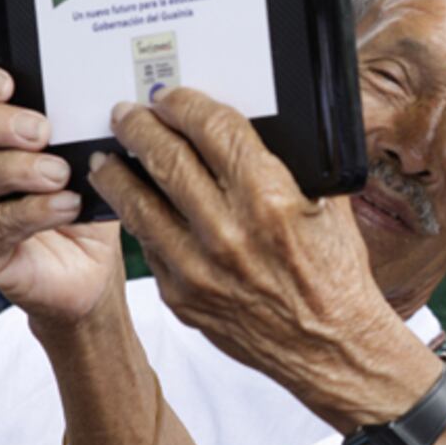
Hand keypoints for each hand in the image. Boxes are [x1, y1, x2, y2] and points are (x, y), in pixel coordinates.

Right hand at [0, 62, 122, 325]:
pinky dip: (34, 211)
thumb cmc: (84, 208)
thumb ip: (81, 132)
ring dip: (20, 169)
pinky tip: (66, 205)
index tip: (5, 82)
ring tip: (60, 173)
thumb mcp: (88, 162)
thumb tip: (103, 103)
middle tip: (40, 130)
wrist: (92, 271)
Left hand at [88, 88, 436, 427]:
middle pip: (166, 156)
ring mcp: (198, 268)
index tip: (172, 97)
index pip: (213, 128)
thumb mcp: (328, 207)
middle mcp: (228, 230)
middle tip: (128, 113)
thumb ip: (291, 166)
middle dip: (141, 126)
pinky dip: (138, 218)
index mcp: (271, 198)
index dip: (186, 104)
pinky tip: (134, 204)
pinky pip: (149, 245)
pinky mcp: (181, 297)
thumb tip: (252, 128)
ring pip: (138, 202)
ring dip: (118, 171)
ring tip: (109, 156)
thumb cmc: (336, 274)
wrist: (331, 348)